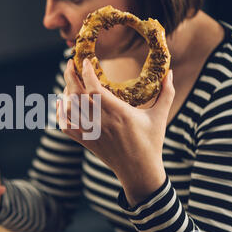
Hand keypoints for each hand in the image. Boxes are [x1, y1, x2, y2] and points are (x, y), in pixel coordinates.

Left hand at [59, 59, 174, 206]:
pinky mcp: (85, 141)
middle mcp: (102, 122)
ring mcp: (91, 132)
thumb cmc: (151, 142)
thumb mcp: (160, 116)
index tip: (86, 61)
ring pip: (68, 110)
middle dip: (70, 76)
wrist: (139, 171)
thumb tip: (171, 72)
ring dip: (65, 93)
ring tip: (70, 82)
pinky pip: (65, 127)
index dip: (87, 72)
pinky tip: (61, 103)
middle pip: (77, 95)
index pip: (95, 89)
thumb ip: (166, 92)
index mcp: (119, 113)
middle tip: (70, 63)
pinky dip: (59, 114)